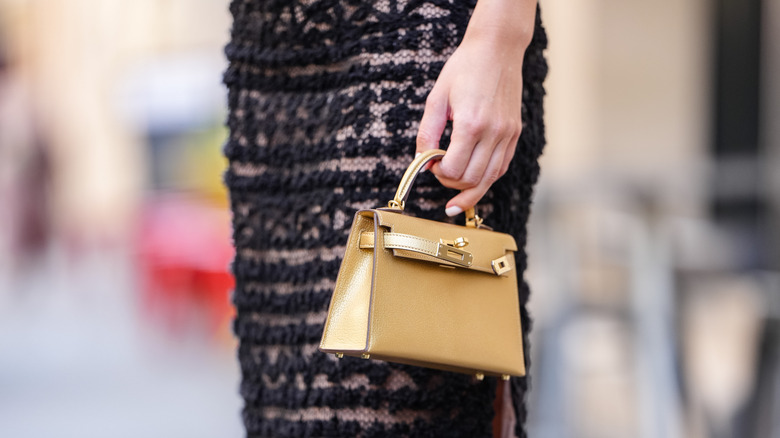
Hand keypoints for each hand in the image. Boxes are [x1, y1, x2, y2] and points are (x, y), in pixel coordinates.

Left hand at [416, 0, 535, 216]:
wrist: (497, 49)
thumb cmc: (464, 69)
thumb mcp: (436, 98)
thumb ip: (427, 133)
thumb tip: (422, 161)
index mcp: (471, 124)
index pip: (454, 169)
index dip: (439, 173)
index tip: (432, 164)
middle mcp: (493, 132)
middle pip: (472, 180)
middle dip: (451, 184)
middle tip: (440, 174)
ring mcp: (508, 134)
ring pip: (489, 179)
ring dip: (470, 189)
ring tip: (455, 197)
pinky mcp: (515, 133)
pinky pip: (501, 167)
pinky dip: (486, 178)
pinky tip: (474, 181)